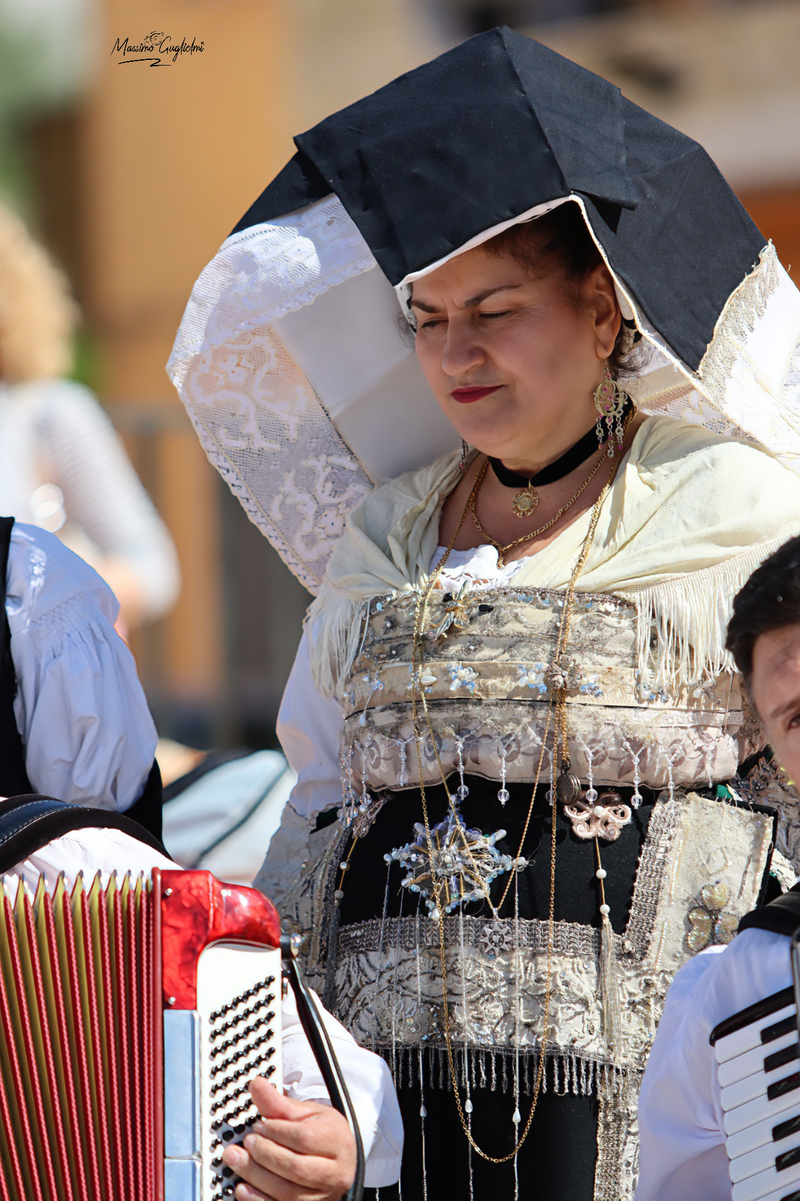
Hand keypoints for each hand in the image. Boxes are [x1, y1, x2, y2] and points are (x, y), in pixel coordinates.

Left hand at [222, 1075, 356, 1200]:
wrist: (336, 1163)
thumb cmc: (322, 1136)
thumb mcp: (306, 1115)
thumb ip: (279, 1103)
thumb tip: (256, 1084)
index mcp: (337, 1143)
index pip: (304, 1138)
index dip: (278, 1131)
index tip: (259, 1125)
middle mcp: (334, 1174)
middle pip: (296, 1168)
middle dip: (265, 1154)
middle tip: (247, 1142)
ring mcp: (321, 1197)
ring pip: (287, 1192)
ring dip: (256, 1176)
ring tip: (236, 1159)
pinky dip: (258, 1200)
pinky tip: (242, 1188)